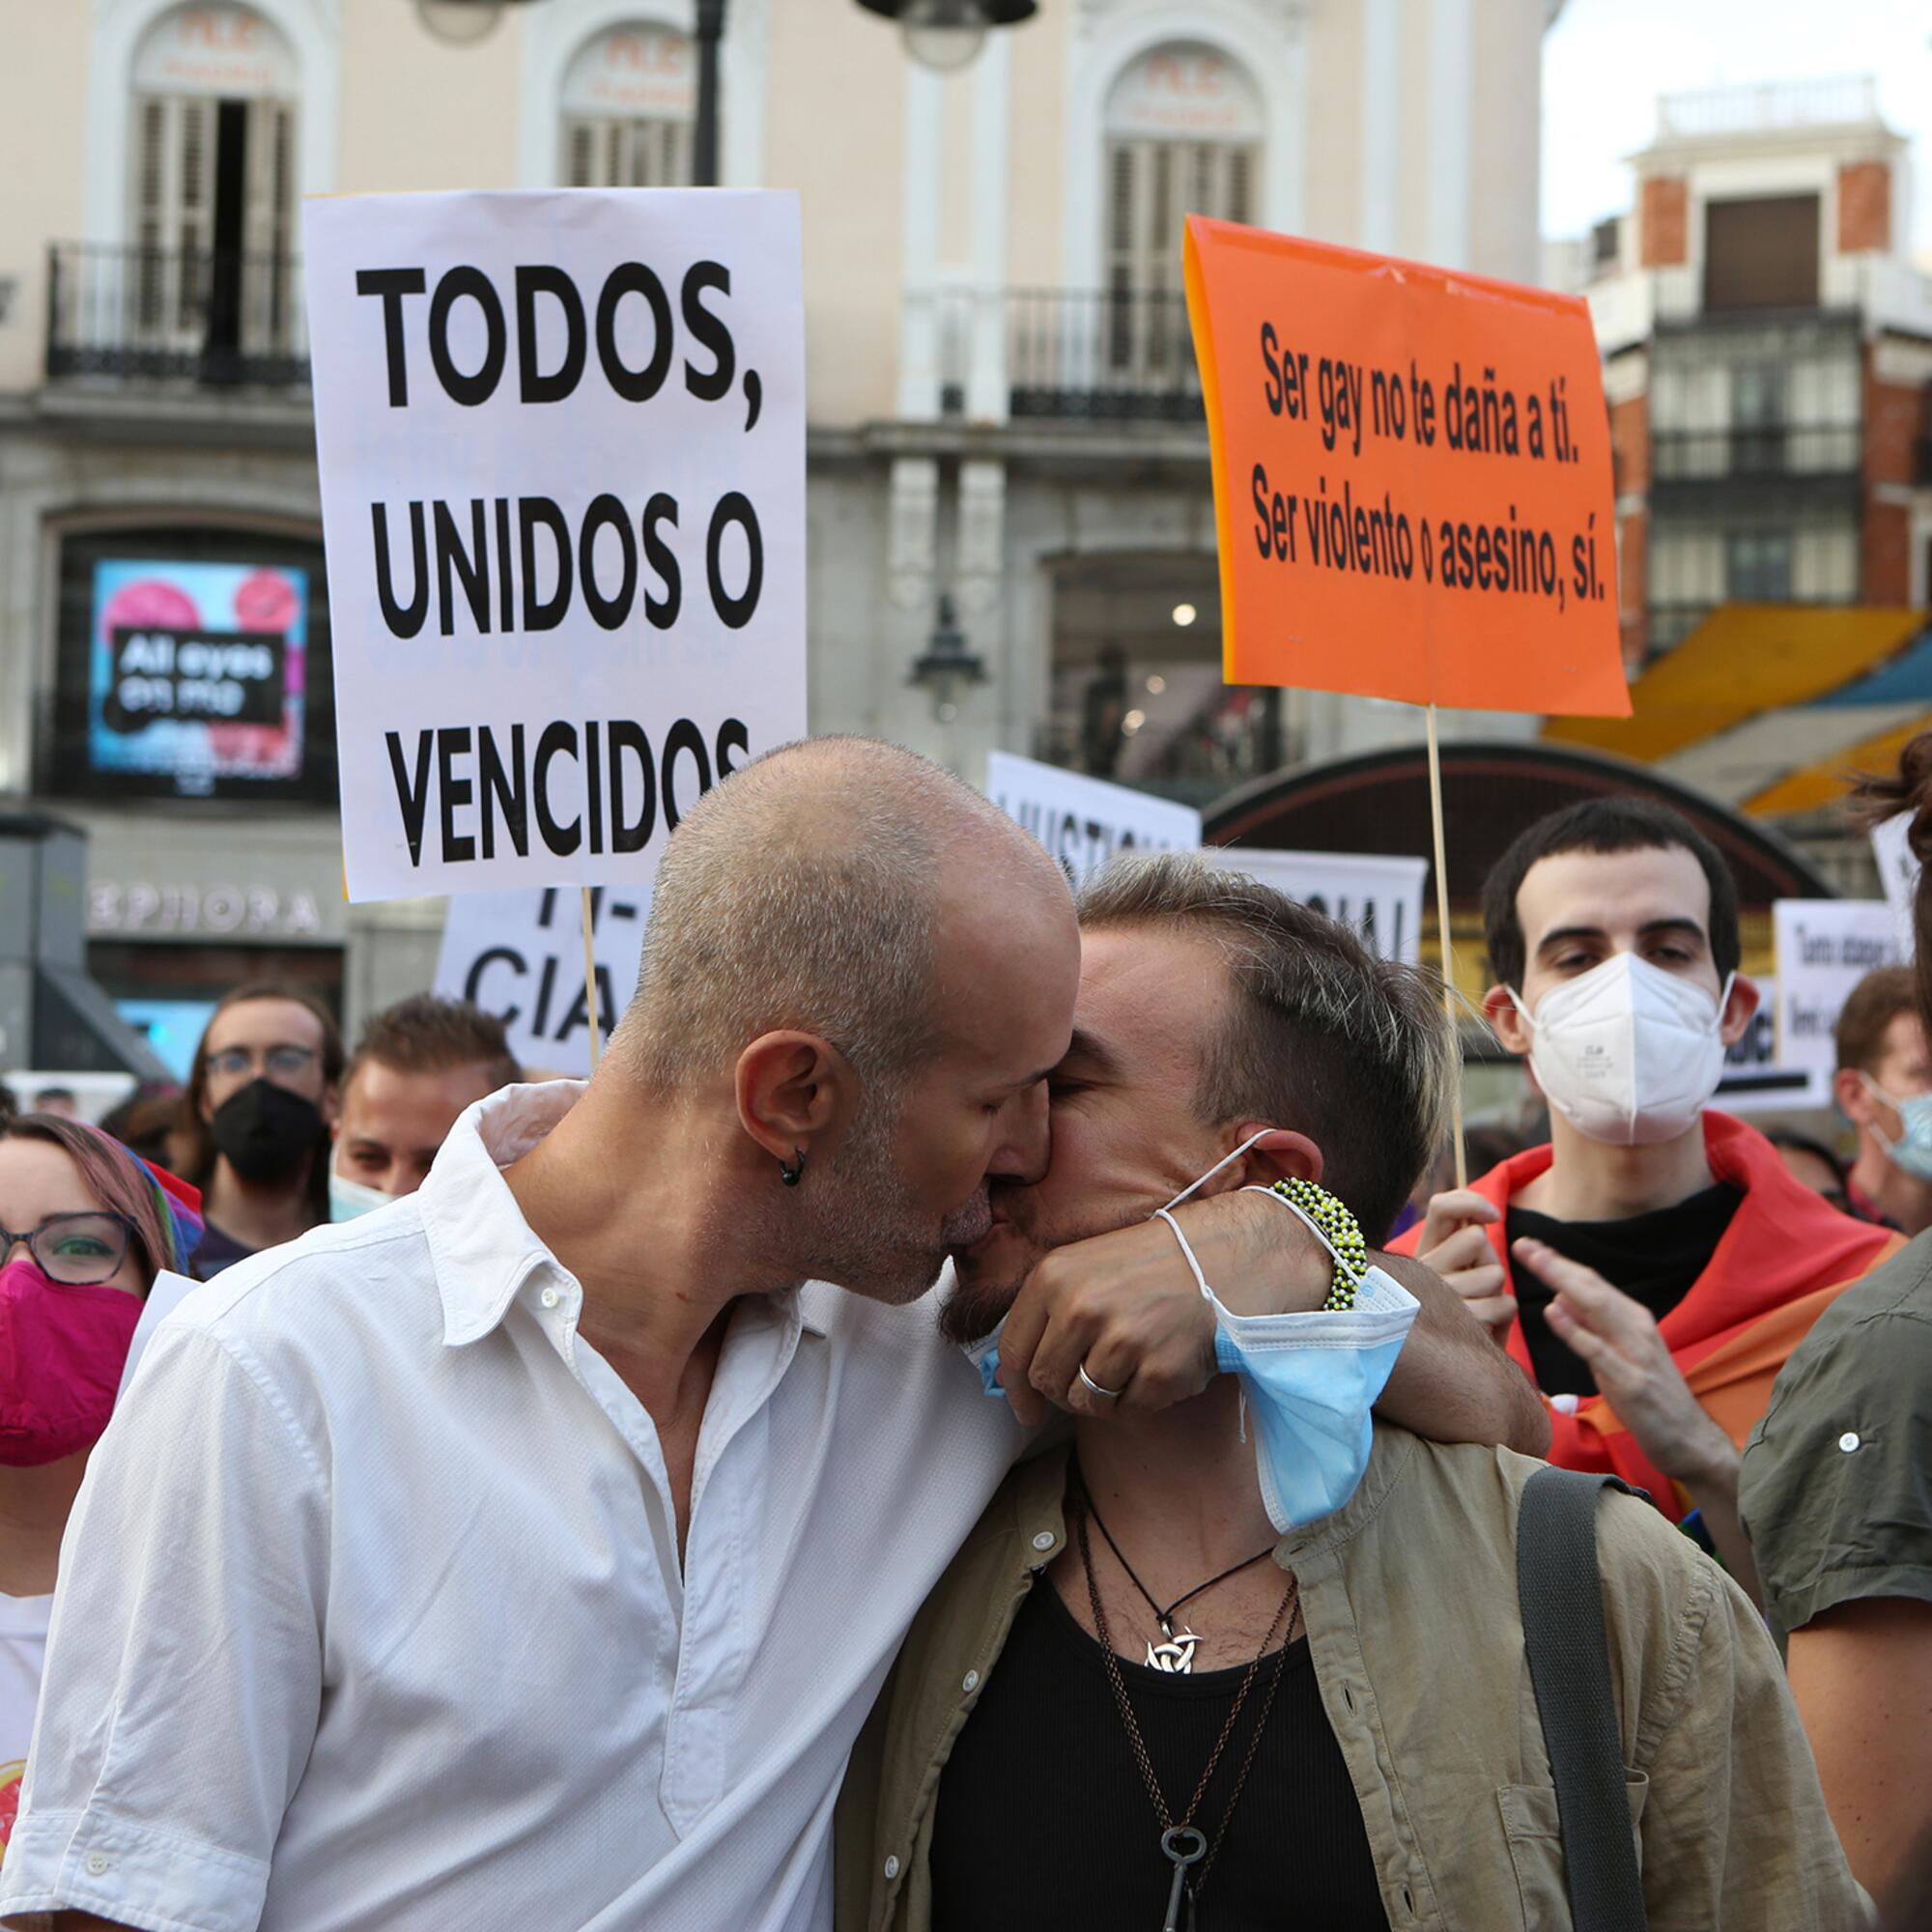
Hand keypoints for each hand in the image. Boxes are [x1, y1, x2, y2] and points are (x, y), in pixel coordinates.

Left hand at [997, 1188, 1326, 1424]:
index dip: (1015, 1388)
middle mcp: (1081, 1309)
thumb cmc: (1151, 1264)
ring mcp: (1121, 1342)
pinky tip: (1157, 1365)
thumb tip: (1011, 1376)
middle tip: (1094, 1375)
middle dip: (1064, 1389)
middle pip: (1047, 1382)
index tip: (1024, 1409)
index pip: (1013, 1350)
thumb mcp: (1085, 1267)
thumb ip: (1046, 1313)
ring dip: (1104, 1394)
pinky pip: (1127, 1410)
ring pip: (1085, 1402)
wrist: (1224, 1260)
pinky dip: (1140, 1398)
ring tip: (1132, 1362)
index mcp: (1054, 1278)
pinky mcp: (1158, 1371)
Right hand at [1415, 1189, 1514, 1343]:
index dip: (1471, 1202)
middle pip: (1478, 1239)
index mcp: (1421, 1252)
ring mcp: (1441, 1296)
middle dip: (1487, 1260)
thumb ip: (1458, 1241)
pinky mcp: (1462, 1322)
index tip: (1492, 1217)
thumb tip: (1485, 1218)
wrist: (1430, 1367)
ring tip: (1475, 1311)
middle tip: (1474, 1286)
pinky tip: (1480, 1330)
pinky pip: (1505, 1304)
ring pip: (1495, 1273)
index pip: (1441, 1206)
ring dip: (1496, 1294)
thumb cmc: (1446, 1314)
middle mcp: (1423, 1270)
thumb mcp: (1444, 1273)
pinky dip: (1502, 1318)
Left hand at [1512, 1237, 1734, 1491]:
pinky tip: (1553, 1312)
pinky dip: (1574, 1329)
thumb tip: (1561, 1297)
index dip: (1561, 1263)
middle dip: (1556, 1264)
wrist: (1688, 1438)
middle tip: (1523, 1245)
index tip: (1531, 1247)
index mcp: (1633, 1319)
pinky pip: (1598, 1350)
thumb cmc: (1649, 1394)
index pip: (1593, 1282)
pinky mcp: (1631, 1381)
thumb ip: (1593, 1326)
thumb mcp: (1619, 1352)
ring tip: (1535, 1262)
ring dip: (1562, 1281)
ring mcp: (1636, 1353)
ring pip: (1596, 1308)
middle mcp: (1636, 1328)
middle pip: (1592, 1287)